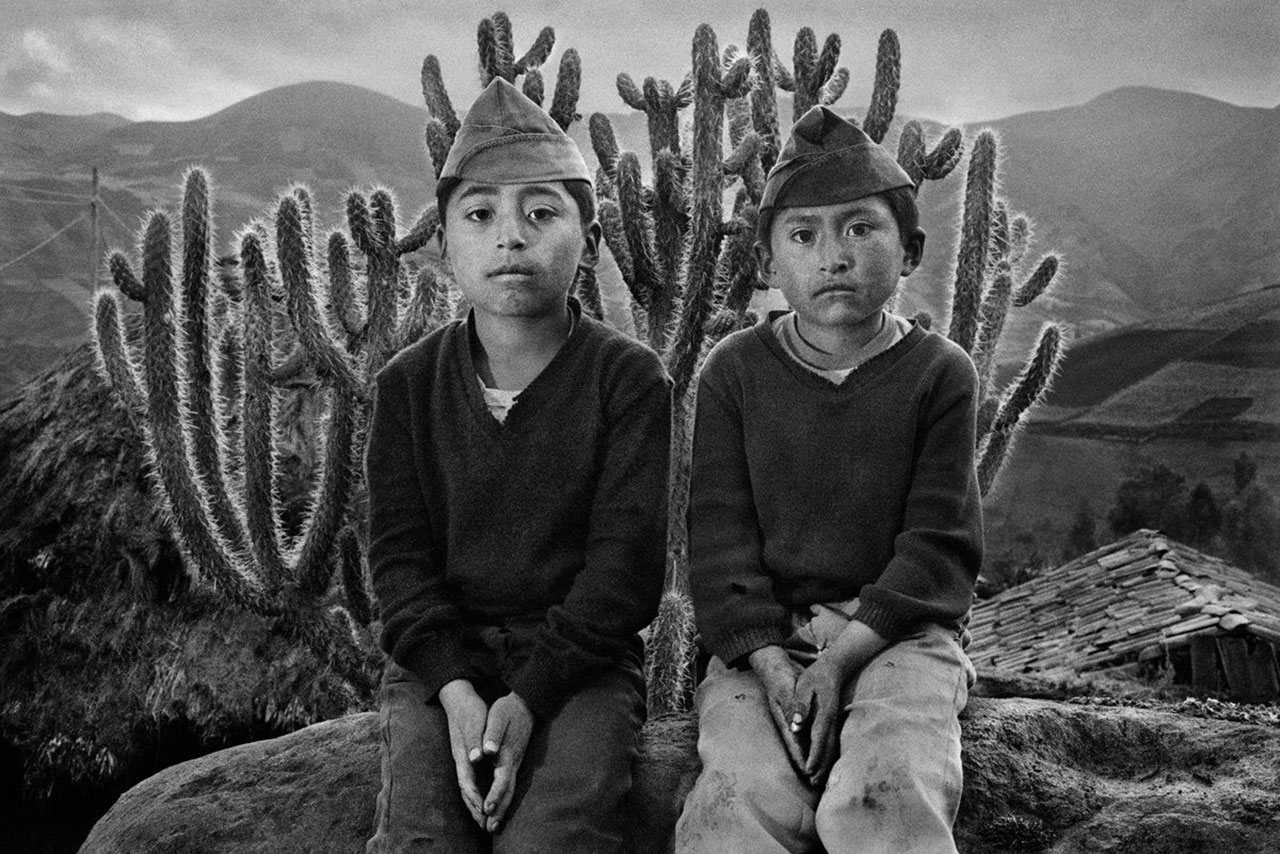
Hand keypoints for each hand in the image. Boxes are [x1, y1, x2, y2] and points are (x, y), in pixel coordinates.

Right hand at [438, 679, 488, 825]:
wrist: (459, 699)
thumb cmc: (470, 711)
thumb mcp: (474, 723)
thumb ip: (475, 742)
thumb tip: (475, 759)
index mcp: (463, 755)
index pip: (468, 783)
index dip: (476, 799)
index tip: (485, 812)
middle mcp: (461, 761)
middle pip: (466, 790)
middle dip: (475, 808)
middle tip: (486, 825)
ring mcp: (462, 759)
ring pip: (467, 787)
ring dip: (475, 804)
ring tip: (484, 818)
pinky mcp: (466, 756)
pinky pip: (470, 780)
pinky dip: (476, 793)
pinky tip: (482, 798)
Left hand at [481, 692, 534, 831]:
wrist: (525, 703)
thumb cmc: (508, 710)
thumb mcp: (498, 718)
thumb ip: (492, 734)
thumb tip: (487, 751)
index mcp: (508, 754)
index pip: (501, 780)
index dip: (494, 795)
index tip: (486, 808)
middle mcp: (514, 762)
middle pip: (508, 791)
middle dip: (499, 810)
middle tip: (490, 828)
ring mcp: (516, 762)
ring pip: (510, 790)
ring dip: (502, 807)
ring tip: (494, 824)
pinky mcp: (515, 761)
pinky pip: (510, 785)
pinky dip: (504, 798)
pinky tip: (500, 805)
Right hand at [748, 646, 806, 775]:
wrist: (776, 666)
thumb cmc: (781, 676)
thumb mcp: (786, 688)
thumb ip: (792, 706)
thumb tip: (796, 725)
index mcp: (784, 720)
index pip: (794, 744)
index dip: (802, 759)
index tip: (809, 774)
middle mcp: (788, 724)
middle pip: (799, 749)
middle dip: (807, 765)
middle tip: (816, 784)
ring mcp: (792, 722)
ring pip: (803, 745)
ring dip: (811, 759)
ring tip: (819, 777)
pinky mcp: (798, 718)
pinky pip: (807, 737)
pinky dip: (813, 748)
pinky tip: (820, 756)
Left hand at [792, 656, 844, 785]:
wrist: (834, 669)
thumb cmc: (815, 677)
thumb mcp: (804, 686)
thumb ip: (800, 705)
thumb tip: (796, 725)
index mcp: (823, 713)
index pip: (818, 738)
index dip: (813, 756)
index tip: (808, 771)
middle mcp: (831, 721)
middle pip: (827, 748)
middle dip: (820, 766)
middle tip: (813, 782)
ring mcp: (834, 722)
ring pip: (831, 747)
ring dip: (825, 764)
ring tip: (818, 780)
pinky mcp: (834, 722)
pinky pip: (833, 743)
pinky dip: (829, 756)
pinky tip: (826, 765)